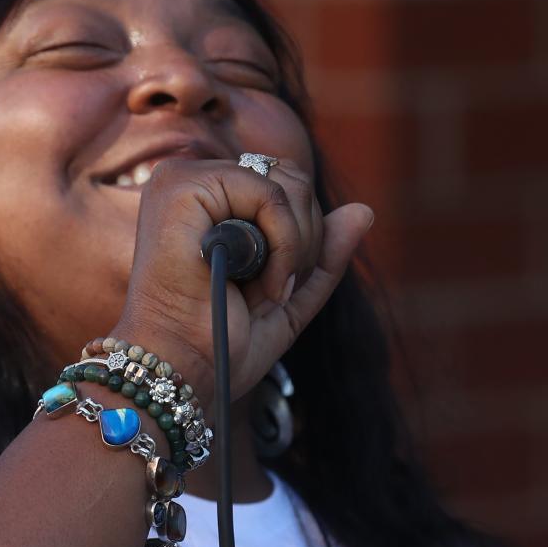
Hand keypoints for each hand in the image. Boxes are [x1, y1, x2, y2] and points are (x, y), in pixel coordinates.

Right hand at [111, 157, 373, 407]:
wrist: (185, 368)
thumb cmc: (221, 341)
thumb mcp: (289, 296)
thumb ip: (324, 254)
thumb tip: (364, 210)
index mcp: (207, 202)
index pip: (286, 186)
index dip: (301, 239)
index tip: (274, 290)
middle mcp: (191, 181)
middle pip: (292, 177)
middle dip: (304, 241)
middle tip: (273, 290)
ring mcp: (183, 179)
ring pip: (287, 183)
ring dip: (295, 246)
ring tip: (263, 288)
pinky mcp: (183, 186)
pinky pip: (271, 194)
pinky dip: (285, 243)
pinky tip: (262, 281)